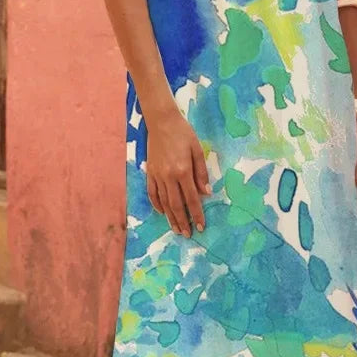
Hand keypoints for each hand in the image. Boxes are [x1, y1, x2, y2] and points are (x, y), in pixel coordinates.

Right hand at [145, 108, 210, 236]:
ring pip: (164, 202)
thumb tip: (206, 192)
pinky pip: (152, 193)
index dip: (196, 214)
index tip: (200, 226)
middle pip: (176, 205)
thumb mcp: (197, 150)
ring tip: (176, 229)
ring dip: (170, 218)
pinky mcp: (149, 172)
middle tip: (187, 234)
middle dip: (182, 221)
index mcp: (183, 171)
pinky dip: (157, 205)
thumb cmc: (183, 134)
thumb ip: (201, 172)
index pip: (192, 198)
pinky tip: (163, 213)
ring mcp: (157, 175)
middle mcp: (168, 176)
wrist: (162, 121)